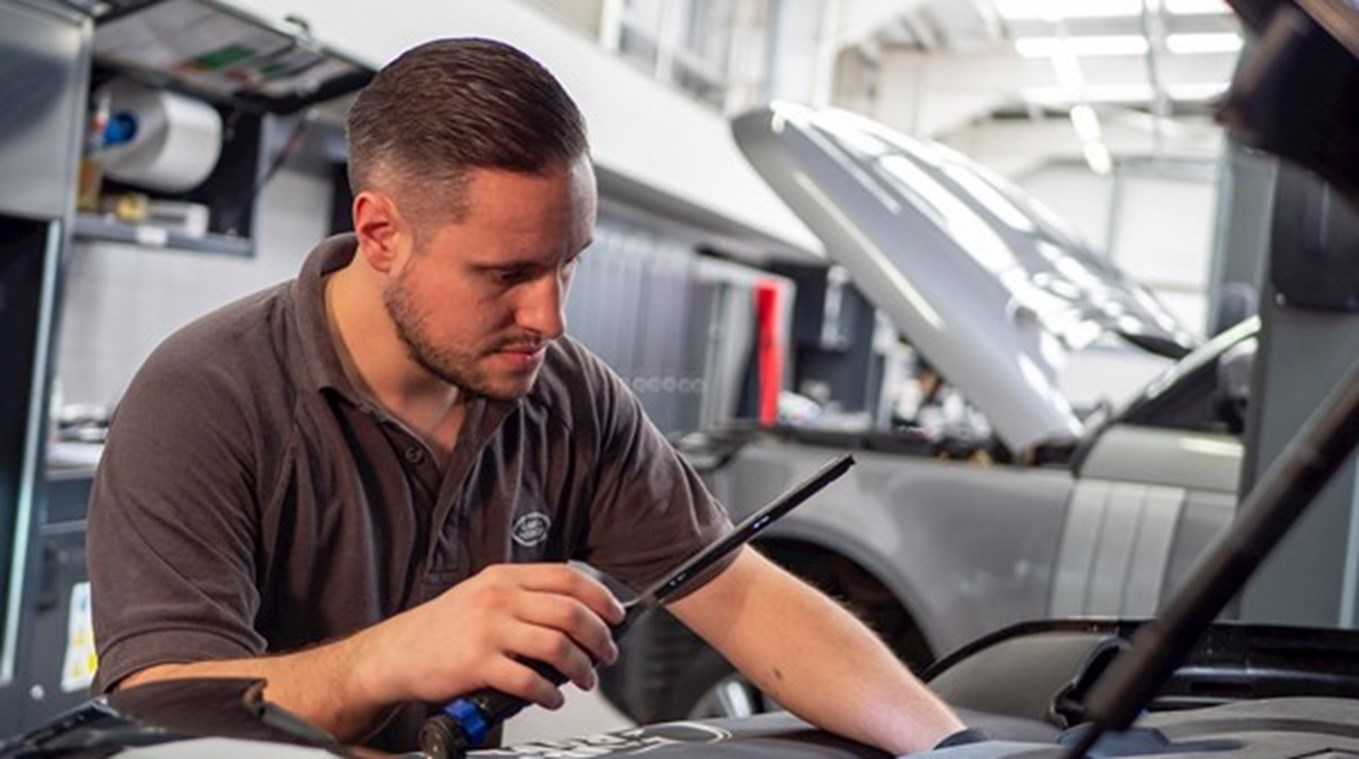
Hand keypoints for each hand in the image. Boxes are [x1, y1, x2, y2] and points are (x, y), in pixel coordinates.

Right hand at [348, 563, 624, 710]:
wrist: (395, 653)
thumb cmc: (442, 628)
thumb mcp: (483, 594)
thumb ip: (523, 597)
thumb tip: (574, 612)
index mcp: (504, 578)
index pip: (567, 578)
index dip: (600, 597)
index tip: (616, 615)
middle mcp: (499, 599)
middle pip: (570, 612)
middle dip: (599, 636)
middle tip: (607, 654)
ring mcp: (488, 631)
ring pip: (557, 646)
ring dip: (581, 667)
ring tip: (584, 679)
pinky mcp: (477, 664)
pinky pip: (529, 680)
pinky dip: (549, 693)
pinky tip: (552, 698)